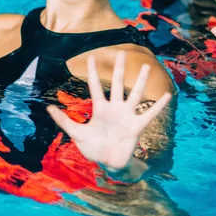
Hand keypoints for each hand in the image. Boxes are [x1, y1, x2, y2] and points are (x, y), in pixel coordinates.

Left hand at [47, 52, 171, 172]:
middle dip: (118, 69)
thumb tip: (48, 108)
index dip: (92, 72)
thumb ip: (64, 121)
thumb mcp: (76, 134)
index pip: (95, 86)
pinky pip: (149, 114)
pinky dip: (158, 106)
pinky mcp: (136, 126)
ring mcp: (126, 116)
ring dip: (140, 81)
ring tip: (145, 66)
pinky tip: (167, 95)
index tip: (91, 56)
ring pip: (134, 94)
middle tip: (121, 52)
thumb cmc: (93, 148)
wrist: (108, 163)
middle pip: (116, 84)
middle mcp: (114, 108)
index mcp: (100, 108)